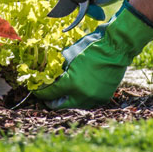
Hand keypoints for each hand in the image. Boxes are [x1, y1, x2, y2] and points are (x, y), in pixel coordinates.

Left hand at [33, 2, 152, 109]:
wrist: (117, 47)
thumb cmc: (92, 47)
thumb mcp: (70, 55)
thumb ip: (61, 68)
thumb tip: (53, 74)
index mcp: (72, 84)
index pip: (51, 93)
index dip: (41, 93)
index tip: (36, 91)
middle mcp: (83, 95)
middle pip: (61, 104)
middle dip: (52, 101)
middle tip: (47, 98)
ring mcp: (94, 98)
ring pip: (75, 104)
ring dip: (68, 100)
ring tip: (62, 95)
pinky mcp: (103, 97)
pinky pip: (88, 101)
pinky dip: (81, 97)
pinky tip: (77, 91)